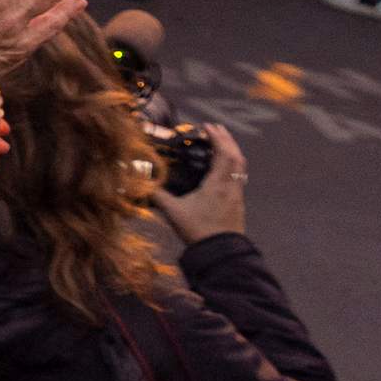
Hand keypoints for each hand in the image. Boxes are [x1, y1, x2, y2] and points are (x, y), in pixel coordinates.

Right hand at [153, 123, 250, 245]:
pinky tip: (224, 168)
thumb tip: (140, 182)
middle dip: (227, 139)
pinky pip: (239, 176)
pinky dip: (233, 165)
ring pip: (240, 166)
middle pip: (236, 156)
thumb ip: (157, 195)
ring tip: (221, 143)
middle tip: (216, 129)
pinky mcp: (238, 203)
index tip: (208, 126)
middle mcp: (231, 186)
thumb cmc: (198, 231)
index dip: (217, 137)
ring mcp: (237, 195)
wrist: (220, 253)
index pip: (223, 153)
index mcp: (217, 184)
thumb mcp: (173, 212)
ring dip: (232, 151)